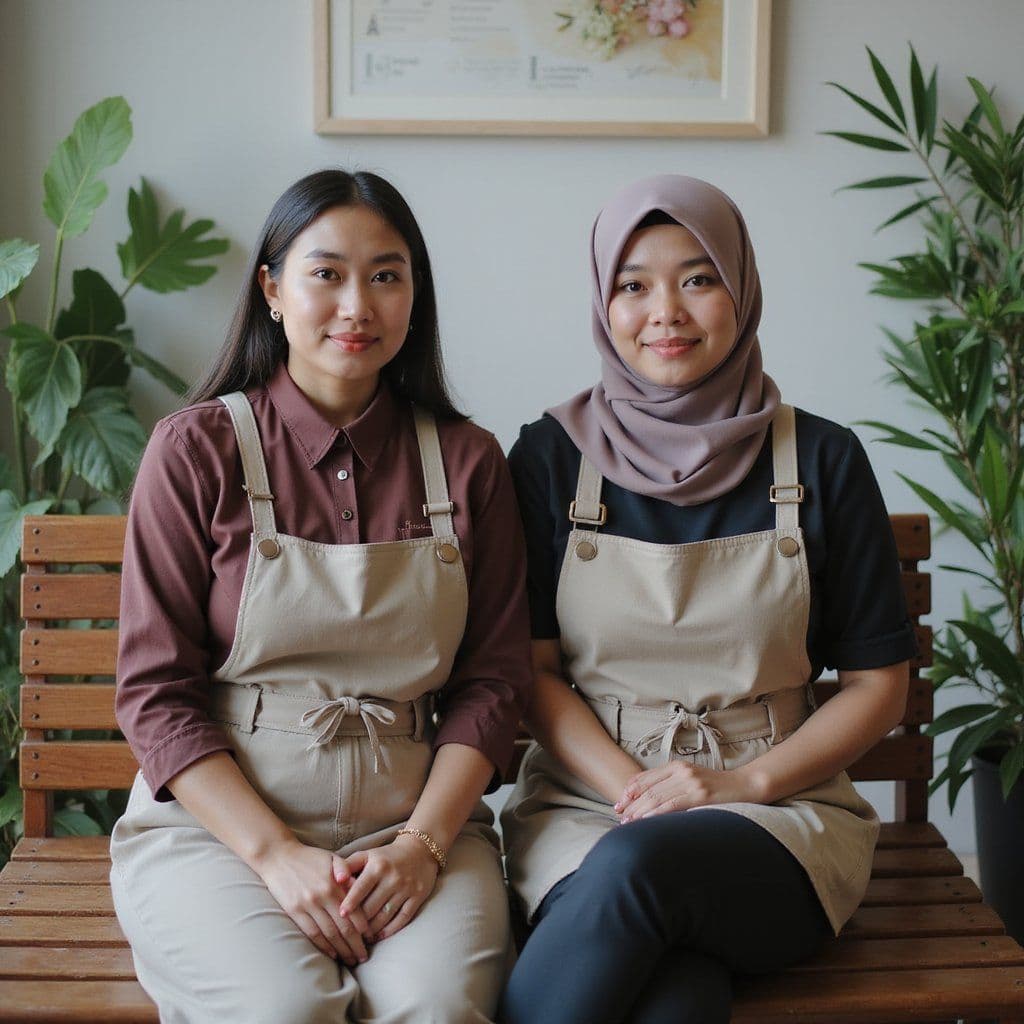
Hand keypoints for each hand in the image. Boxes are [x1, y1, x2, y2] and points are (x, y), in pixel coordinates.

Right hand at [254, 839, 369, 965]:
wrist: (278, 857)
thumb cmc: (309, 857)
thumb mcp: (331, 857)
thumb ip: (346, 868)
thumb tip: (355, 882)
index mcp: (333, 884)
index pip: (353, 911)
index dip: (363, 927)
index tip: (370, 938)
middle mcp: (321, 897)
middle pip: (342, 927)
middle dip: (354, 945)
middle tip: (363, 957)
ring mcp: (306, 906)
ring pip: (328, 934)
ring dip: (341, 950)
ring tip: (350, 960)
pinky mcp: (294, 912)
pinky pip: (311, 934)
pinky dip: (323, 946)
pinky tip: (332, 954)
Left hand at [339, 833, 440, 941]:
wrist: (420, 850)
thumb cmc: (386, 856)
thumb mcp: (367, 855)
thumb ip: (348, 865)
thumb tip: (335, 879)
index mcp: (378, 865)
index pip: (361, 888)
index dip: (350, 902)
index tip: (341, 915)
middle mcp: (392, 877)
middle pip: (371, 906)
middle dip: (359, 922)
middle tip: (348, 933)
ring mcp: (406, 888)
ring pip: (385, 915)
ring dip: (372, 929)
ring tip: (361, 938)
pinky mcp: (418, 897)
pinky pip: (402, 918)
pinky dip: (390, 930)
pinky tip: (379, 936)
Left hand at [615, 761, 764, 821]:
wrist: (745, 786)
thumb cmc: (716, 786)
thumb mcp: (691, 779)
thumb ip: (671, 784)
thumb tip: (648, 800)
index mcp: (677, 766)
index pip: (646, 778)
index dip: (630, 791)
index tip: (619, 803)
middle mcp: (681, 771)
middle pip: (648, 789)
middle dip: (631, 804)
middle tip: (619, 817)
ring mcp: (691, 782)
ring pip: (657, 797)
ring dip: (640, 812)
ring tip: (628, 823)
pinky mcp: (700, 795)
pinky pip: (672, 805)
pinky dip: (656, 814)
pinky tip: (646, 821)